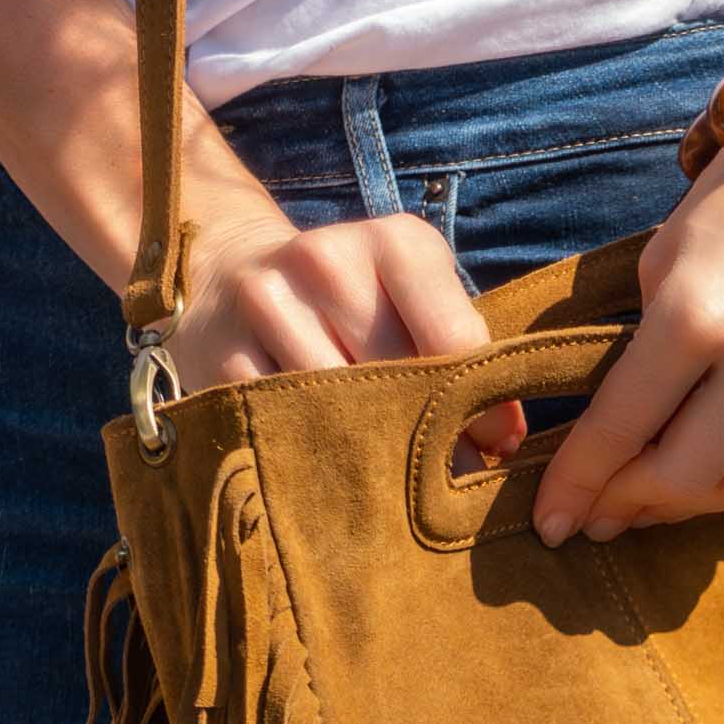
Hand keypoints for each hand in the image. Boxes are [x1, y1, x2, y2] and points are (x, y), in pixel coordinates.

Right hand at [168, 207, 525, 468]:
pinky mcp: (220, 356)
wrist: (226, 273)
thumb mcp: (413, 304)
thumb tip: (503, 440)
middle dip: (427, 437)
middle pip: (397, 379)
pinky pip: (285, 427)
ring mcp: (265, 304)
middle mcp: (325, 260)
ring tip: (389, 481)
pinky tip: (328, 468)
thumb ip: (462, 358)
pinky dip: (313, 458)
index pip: (453, 339)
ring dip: (372, 458)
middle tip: (443, 481)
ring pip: (340, 409)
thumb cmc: (351, 303)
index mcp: (392, 242)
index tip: (492, 446)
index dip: (477, 406)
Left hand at [530, 137, 723, 543]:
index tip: (548, 519)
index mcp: (697, 310)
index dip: (577, 481)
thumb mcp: (667, 253)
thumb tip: (609, 438)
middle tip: (593, 518)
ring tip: (641, 510)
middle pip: (682, 476)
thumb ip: (639, 349)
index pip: (621, 426)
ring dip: (682, 508)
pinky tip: (702, 486)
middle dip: (626, 504)